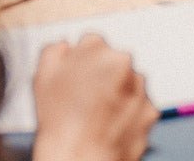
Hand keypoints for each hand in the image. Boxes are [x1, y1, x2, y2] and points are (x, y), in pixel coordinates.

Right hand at [30, 35, 157, 160]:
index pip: (92, 44)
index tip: (79, 78)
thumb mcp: (43, 75)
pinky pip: (139, 107)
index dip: (83, 63)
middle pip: (114, 62)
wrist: (80, 159)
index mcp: (96, 47)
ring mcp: (139, 87)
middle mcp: (122, 62)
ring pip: (129, 83)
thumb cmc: (59, 121)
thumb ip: (56, 51)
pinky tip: (111, 126)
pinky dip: (129, 115)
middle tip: (89, 99)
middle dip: (104, 76)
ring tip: (98, 117)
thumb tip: (66, 47)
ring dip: (118, 94)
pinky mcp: (150, 111)